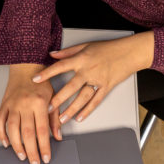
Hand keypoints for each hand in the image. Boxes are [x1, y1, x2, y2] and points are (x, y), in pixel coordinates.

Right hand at [0, 64, 60, 163]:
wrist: (26, 66)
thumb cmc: (41, 82)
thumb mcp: (54, 97)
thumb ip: (55, 118)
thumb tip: (57, 136)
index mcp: (40, 103)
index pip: (42, 130)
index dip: (43, 147)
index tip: (45, 158)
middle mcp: (25, 104)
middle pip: (27, 133)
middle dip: (31, 151)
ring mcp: (13, 104)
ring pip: (12, 129)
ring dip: (17, 145)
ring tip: (22, 156)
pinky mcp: (4, 104)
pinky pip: (0, 121)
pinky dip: (1, 133)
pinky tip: (6, 143)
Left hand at [33, 34, 153, 125]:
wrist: (129, 52)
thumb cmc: (108, 48)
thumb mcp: (86, 45)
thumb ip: (68, 52)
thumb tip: (52, 54)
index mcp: (82, 59)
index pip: (61, 66)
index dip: (47, 73)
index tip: (35, 79)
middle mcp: (89, 70)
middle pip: (71, 86)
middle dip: (59, 98)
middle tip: (48, 108)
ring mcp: (98, 80)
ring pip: (83, 97)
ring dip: (72, 109)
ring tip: (62, 119)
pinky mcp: (106, 87)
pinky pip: (96, 101)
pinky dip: (88, 110)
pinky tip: (80, 117)